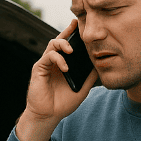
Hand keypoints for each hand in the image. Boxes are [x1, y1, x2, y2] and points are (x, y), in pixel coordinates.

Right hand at [16, 19, 98, 140]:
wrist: (49, 115)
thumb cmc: (63, 103)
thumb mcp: (82, 88)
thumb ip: (90, 76)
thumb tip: (101, 63)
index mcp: (63, 64)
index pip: (68, 45)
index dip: (73, 33)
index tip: (82, 25)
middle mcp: (54, 62)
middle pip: (59, 40)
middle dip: (68, 31)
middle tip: (77, 25)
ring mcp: (45, 64)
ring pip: (52, 44)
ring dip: (63, 44)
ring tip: (72, 50)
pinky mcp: (39, 69)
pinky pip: (48, 57)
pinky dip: (58, 59)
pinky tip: (66, 68)